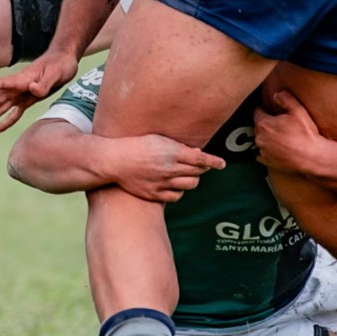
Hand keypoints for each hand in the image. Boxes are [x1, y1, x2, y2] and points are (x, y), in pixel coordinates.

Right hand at [0, 47, 78, 132]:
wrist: (64, 60)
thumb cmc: (60, 64)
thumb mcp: (56, 73)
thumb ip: (44, 84)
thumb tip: (32, 89)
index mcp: (22, 79)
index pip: (2, 84)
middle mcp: (18, 86)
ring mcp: (21, 93)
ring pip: (1, 106)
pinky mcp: (27, 100)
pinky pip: (14, 112)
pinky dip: (5, 121)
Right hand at [103, 133, 226, 202]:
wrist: (114, 161)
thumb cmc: (135, 145)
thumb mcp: (158, 139)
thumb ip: (178, 146)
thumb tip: (196, 153)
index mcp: (172, 152)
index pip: (201, 158)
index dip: (214, 161)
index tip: (222, 164)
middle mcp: (170, 168)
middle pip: (197, 172)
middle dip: (201, 169)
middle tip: (197, 166)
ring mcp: (163, 182)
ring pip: (190, 185)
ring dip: (191, 180)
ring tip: (185, 175)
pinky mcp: (155, 194)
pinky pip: (176, 196)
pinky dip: (179, 191)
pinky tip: (173, 185)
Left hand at [252, 89, 327, 175]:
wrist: (312, 157)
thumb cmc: (305, 134)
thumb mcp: (298, 111)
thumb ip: (285, 99)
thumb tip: (276, 94)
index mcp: (264, 123)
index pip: (258, 112)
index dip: (263, 109)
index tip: (268, 109)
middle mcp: (259, 137)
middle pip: (258, 126)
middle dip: (266, 123)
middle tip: (278, 123)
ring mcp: (262, 151)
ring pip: (260, 140)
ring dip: (266, 137)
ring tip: (279, 137)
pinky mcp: (267, 161)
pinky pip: (262, 154)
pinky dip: (267, 151)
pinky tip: (277, 149)